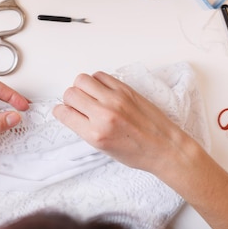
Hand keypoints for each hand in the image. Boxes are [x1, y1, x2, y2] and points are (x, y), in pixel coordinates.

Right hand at [53, 71, 190, 174]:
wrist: (165, 148)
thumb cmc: (137, 153)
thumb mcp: (104, 149)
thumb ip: (85, 129)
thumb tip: (72, 111)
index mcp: (95, 134)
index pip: (64, 113)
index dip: (61, 111)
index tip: (65, 112)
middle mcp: (103, 115)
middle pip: (70, 93)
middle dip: (70, 99)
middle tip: (79, 105)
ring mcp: (115, 100)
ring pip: (82, 80)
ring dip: (82, 87)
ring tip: (91, 96)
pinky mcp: (125, 89)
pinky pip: (100, 75)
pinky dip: (97, 81)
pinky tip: (102, 90)